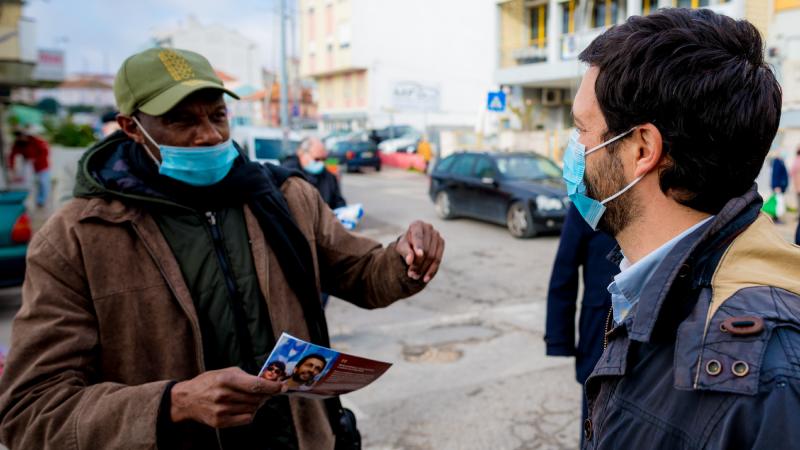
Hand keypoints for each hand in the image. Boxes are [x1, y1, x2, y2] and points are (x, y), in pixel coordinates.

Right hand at [170, 367, 285, 427]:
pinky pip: (246, 419)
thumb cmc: (210, 382)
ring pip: (253, 409)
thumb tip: (268, 382)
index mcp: (226, 379)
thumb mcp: (226, 372)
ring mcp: (221, 410)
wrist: (187, 399)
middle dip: (266, 395)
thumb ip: (246, 377)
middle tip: (268, 392)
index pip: (256, 385)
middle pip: (256, 398)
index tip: (282, 387)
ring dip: (257, 404)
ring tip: (250, 398)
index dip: (272, 387)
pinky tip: (244, 407)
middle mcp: (224, 395)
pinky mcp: (220, 422)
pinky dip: (250, 413)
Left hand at [395, 220, 444, 282]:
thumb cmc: (405, 245)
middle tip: (411, 275)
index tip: (419, 255)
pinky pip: (438, 260)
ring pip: (433, 256)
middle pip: (426, 249)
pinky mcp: (442, 243)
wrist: (412, 244)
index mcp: (417, 225)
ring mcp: (437, 235)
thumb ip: (405, 252)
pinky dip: (432, 271)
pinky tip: (425, 278)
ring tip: (415, 277)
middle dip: (418, 264)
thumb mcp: (401, 247)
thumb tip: (410, 260)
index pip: (418, 237)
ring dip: (424, 269)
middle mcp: (428, 227)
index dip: (419, 246)